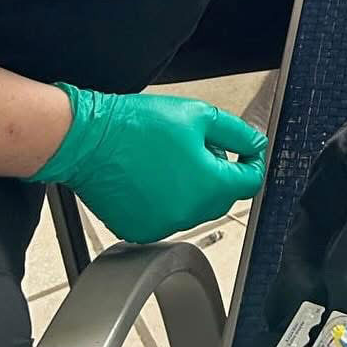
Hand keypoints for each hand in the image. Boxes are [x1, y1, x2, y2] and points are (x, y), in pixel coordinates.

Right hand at [28, 83, 267, 244]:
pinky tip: (150, 177)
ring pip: (193, 208)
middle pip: (222, 198)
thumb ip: (237, 133)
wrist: (90, 140)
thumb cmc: (138, 126)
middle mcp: (189, 213)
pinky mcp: (140, 230)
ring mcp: (163, 226)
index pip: (250, 182)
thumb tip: (256, 145)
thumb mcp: (199, 116)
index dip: (250, 163)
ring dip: (191, 188)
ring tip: (169, 159)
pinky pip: (166, 217)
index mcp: (208, 185)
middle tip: (199, 147)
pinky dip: (165, 200)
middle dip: (218, 173)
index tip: (244, 152)